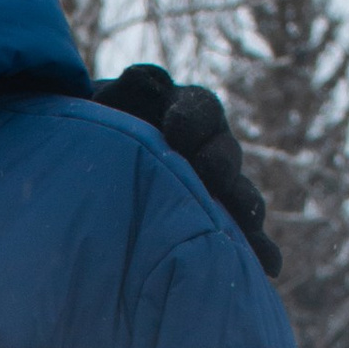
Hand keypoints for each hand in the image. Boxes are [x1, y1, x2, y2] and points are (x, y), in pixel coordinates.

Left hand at [90, 63, 279, 277]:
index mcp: (184, 112)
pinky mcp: (211, 228)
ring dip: (245, 211)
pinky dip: (256, 250)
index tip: (175, 132)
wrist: (80, 169)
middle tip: (210, 178)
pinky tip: (269, 268)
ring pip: (238, 198)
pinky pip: (239, 238)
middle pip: (225, 155)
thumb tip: (144, 79)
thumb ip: (126, 91)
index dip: (192, 119)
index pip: (200, 110)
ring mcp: (212, 192)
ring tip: (246, 228)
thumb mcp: (100, 106)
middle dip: (220, 165)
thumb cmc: (89, 132)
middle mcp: (206, 150)